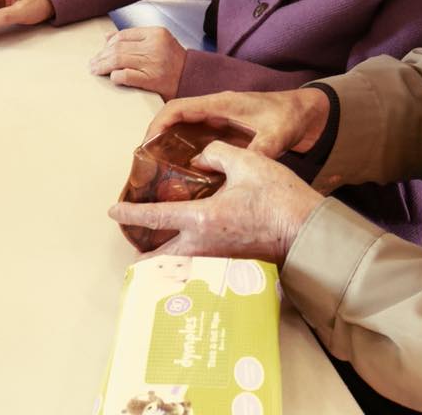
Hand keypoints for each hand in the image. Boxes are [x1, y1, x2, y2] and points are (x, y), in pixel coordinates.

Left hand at [89, 27, 186, 100]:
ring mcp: (154, 63)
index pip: (124, 35)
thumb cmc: (174, 61)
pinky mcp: (152, 79)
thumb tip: (107, 37)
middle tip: (93, 63)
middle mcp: (155, 46)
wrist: (194, 78)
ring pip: (119, 60)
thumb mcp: (159, 42)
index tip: (101, 52)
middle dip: (101, 56)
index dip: (108, 44)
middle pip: (118, 48)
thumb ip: (135, 38)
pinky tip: (112, 77)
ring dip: (103, 66)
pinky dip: (116, 76)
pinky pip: (126, 76)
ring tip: (95, 70)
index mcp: (157, 33)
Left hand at [108, 141, 323, 264]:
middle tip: (133, 256)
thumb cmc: (279, 197)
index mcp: (202, 218)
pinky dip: (188, 264)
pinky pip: (201, 266)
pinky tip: (191, 254)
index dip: (131, 214)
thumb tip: (201, 159)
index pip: (155, 217)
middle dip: (144, 261)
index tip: (113, 212)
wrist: (308, 231)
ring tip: (157, 258)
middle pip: (162, 259)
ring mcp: (219, 258)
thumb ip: (216, 154)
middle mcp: (204, 244)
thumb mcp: (247, 161)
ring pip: (181, 266)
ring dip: (166, 264)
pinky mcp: (234, 263)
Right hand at [146, 88, 330, 157]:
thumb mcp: (277, 135)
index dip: (158, 124)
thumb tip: (245, 168)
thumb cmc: (290, 116)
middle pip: (174, 119)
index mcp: (221, 103)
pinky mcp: (224, 131)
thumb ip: (261, 150)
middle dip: (156, 139)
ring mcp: (218, 120)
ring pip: (183, 130)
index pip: (178, 107)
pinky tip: (184, 175)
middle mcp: (215, 109)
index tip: (146, 145)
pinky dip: (186, 153)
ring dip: (169, 147)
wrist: (307, 113)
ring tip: (158, 174)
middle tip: (146, 166)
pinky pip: (197, 140)